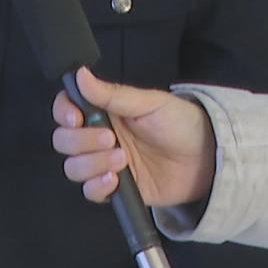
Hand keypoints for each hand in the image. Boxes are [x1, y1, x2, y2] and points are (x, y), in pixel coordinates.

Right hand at [53, 67, 217, 206]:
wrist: (204, 159)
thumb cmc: (180, 123)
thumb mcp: (149, 103)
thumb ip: (112, 94)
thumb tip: (80, 74)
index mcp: (104, 111)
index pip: (66, 109)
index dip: (63, 112)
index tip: (75, 118)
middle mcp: (98, 137)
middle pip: (64, 141)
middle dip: (81, 141)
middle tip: (111, 139)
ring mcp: (105, 164)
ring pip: (73, 167)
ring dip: (92, 164)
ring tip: (123, 159)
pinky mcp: (115, 189)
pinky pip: (90, 192)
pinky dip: (97, 186)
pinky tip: (116, 179)